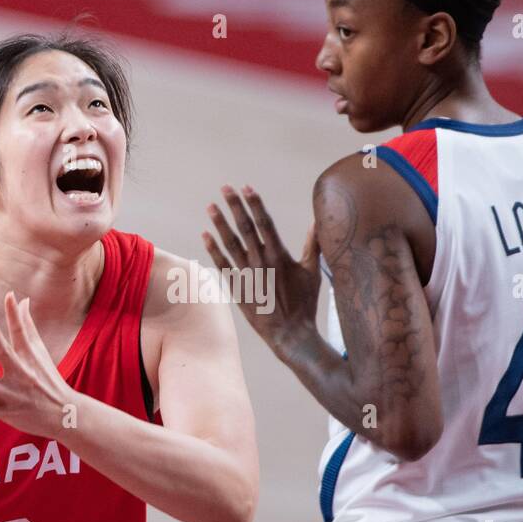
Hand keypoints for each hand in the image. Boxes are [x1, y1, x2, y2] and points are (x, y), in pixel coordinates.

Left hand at [0, 291, 76, 436]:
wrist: (65, 414)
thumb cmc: (49, 379)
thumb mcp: (40, 352)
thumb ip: (28, 326)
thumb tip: (23, 302)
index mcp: (28, 357)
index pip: (21, 331)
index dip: (14, 313)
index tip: (10, 296)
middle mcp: (21, 373)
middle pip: (7, 353)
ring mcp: (13, 393)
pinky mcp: (7, 411)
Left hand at [203, 184, 320, 359]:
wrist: (290, 334)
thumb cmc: (304, 303)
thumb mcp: (313, 272)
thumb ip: (313, 244)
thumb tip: (317, 221)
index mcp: (280, 255)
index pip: (265, 223)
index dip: (254, 204)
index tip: (246, 187)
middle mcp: (262, 262)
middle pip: (245, 228)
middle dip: (235, 206)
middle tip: (225, 188)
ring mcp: (247, 276)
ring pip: (231, 244)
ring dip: (220, 224)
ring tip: (211, 207)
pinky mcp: (238, 289)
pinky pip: (222, 265)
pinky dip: (213, 250)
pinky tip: (205, 235)